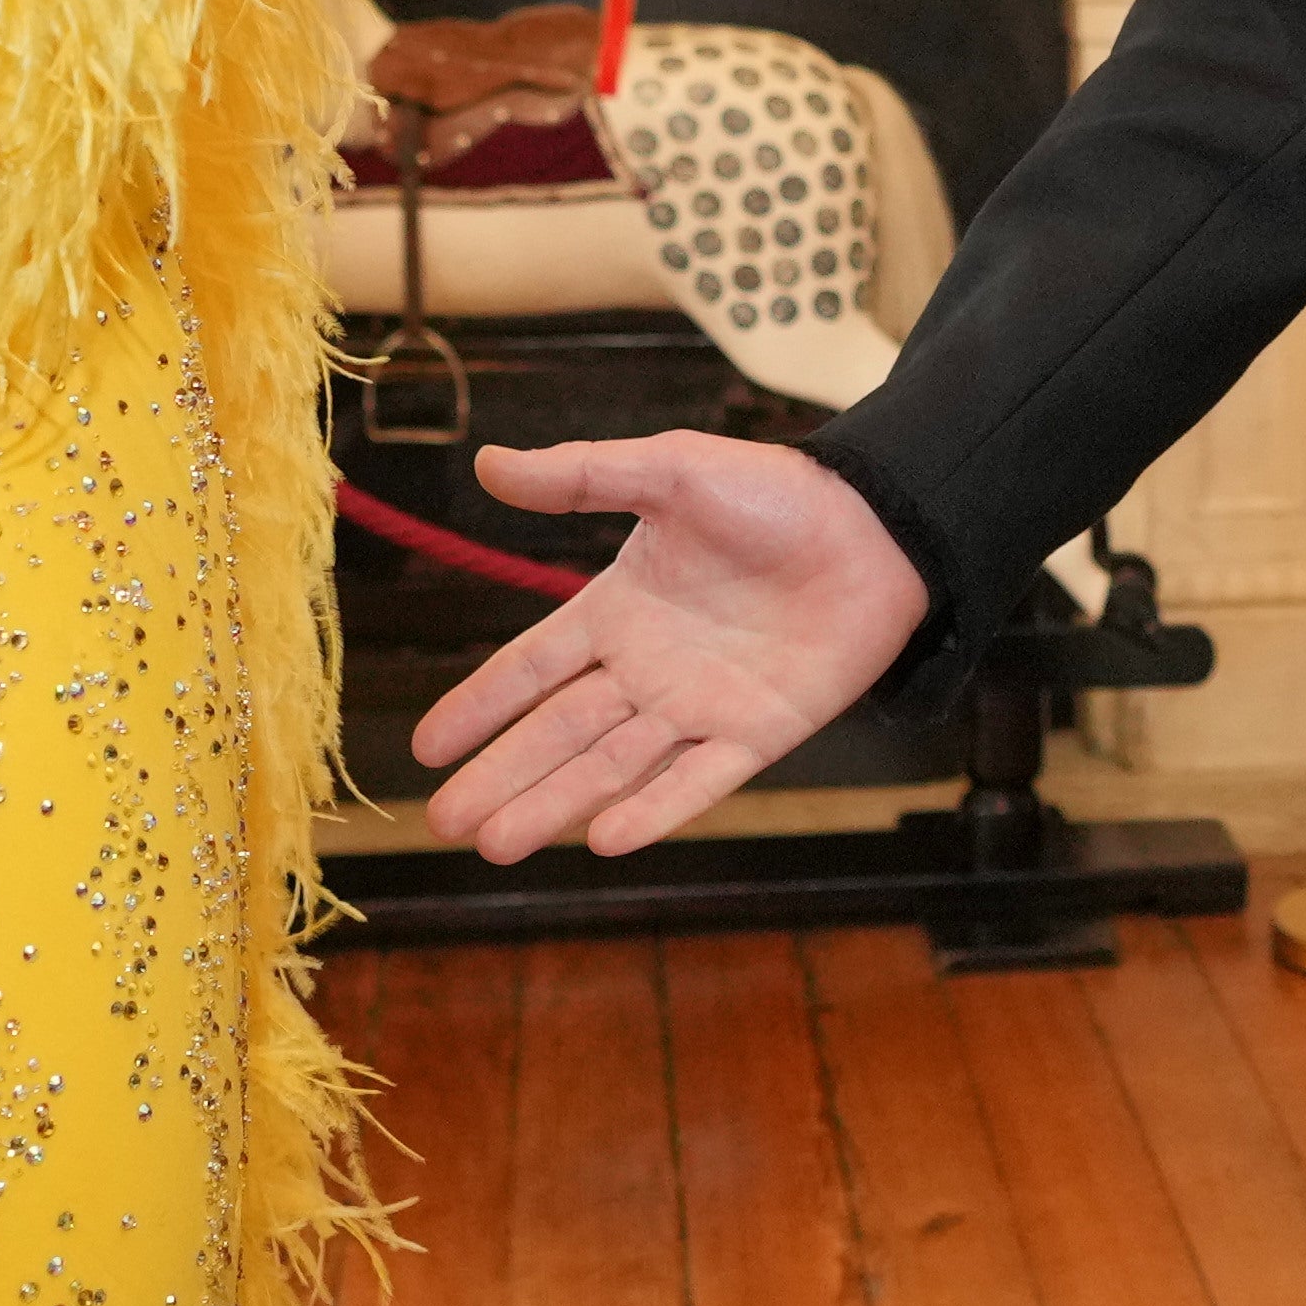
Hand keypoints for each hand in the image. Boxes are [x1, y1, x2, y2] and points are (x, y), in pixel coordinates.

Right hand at [400, 434, 928, 859]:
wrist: (880, 526)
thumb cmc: (776, 494)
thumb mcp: (669, 472)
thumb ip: (582, 476)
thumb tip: (488, 462)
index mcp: (619, 611)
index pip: (531, 668)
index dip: (479, 706)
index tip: (426, 750)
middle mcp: (650, 669)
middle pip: (559, 733)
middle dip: (502, 777)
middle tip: (444, 826)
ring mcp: (701, 707)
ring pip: (613, 766)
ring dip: (557, 804)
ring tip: (499, 843)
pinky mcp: (758, 733)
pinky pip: (699, 780)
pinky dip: (656, 809)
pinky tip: (606, 839)